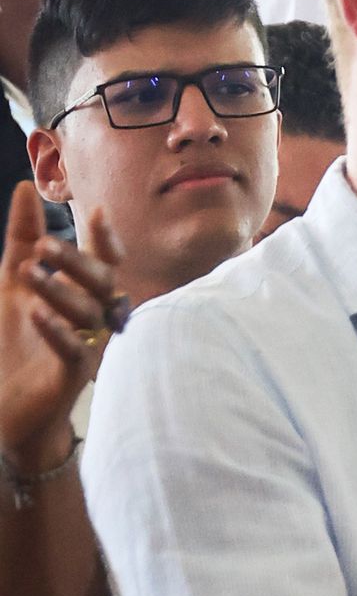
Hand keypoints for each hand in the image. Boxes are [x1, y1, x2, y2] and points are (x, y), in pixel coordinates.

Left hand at [0, 182, 123, 467]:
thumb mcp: (13, 283)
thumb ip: (23, 237)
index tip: (97, 213)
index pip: (106, 263)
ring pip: (88, 314)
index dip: (105, 241)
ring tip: (29, 275)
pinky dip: (56, 330)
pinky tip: (37, 313)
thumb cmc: (17, 343)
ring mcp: (89, 347)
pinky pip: (74, 350)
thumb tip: (24, 189)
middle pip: (100, 283)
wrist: (11, 407)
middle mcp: (96, 319)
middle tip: (43, 246)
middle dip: (76, 262)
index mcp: (87, 296)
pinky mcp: (74, 376)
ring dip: (60, 292)